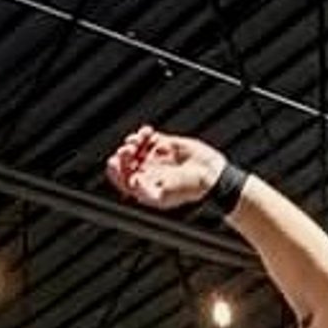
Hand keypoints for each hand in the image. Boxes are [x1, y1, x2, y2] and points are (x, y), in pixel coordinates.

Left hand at [105, 126, 226, 211]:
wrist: (212, 175)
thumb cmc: (191, 188)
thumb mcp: (166, 195)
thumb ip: (146, 192)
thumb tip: (131, 181)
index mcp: (144, 186)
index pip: (120, 178)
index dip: (115, 169)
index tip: (117, 160)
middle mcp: (147, 171)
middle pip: (124, 160)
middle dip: (124, 152)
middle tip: (130, 149)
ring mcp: (155, 157)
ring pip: (133, 146)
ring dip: (133, 140)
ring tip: (140, 138)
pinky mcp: (164, 144)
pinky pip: (147, 136)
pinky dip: (144, 133)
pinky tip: (148, 131)